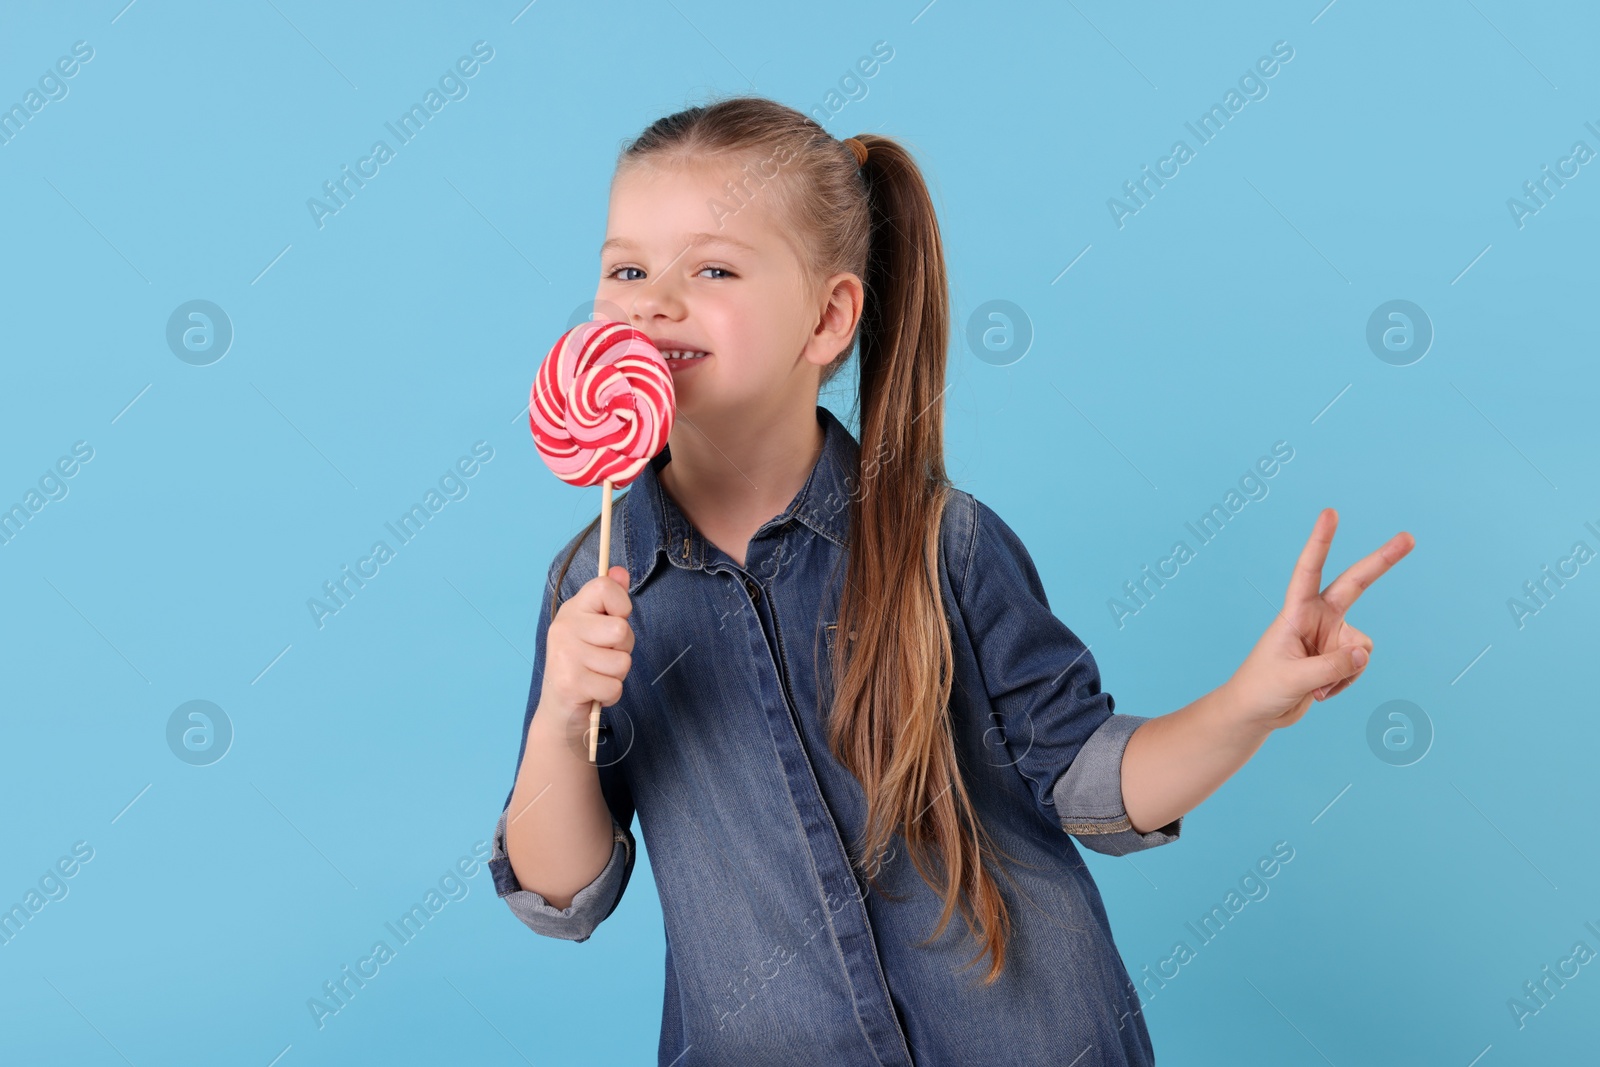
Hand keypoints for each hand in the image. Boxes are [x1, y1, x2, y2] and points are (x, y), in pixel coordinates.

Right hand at [539, 565, 633, 733]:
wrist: (559, 711)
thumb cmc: (584, 666)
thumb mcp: (595, 629)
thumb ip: (610, 600)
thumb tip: (621, 571)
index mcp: (572, 610)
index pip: (605, 587)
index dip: (622, 606)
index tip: (614, 620)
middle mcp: (564, 628)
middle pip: (621, 630)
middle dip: (623, 650)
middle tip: (604, 659)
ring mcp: (564, 655)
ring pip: (622, 662)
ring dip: (617, 676)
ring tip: (597, 676)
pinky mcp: (570, 683)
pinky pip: (614, 686)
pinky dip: (611, 695)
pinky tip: (594, 693)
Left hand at [1224, 509, 1413, 730]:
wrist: (1257, 711)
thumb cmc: (1262, 688)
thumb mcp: (1294, 678)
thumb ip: (1332, 667)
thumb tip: (1366, 652)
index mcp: (1295, 612)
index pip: (1308, 570)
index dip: (1320, 542)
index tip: (1330, 513)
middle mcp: (1317, 617)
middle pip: (1355, 583)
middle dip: (1381, 561)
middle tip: (1409, 538)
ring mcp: (1331, 635)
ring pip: (1363, 647)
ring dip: (1345, 673)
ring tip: (1313, 687)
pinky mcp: (1339, 655)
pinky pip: (1359, 665)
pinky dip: (1345, 683)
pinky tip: (1320, 692)